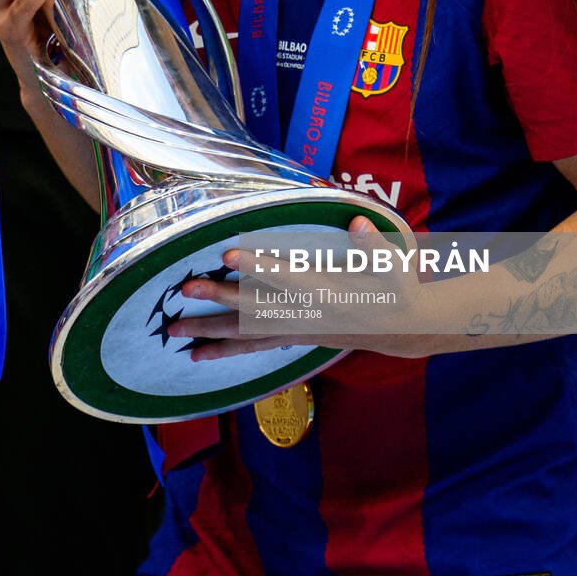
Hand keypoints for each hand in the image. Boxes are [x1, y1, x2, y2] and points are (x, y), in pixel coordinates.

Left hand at [168, 217, 440, 360]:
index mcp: (328, 295)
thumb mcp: (394, 265)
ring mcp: (298, 331)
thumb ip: (374, 244)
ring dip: (211, 332)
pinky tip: (198, 354)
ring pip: (248, 334)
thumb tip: (357, 221)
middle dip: (218, 299)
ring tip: (175, 332)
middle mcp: (306, 317)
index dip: (256, 266)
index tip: (227, 254)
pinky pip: (254, 347)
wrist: (402, 329)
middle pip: (255, 308)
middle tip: (184, 289)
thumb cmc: (397, 289)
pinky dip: (225, 350)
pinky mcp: (294, 338)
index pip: (285, 277)